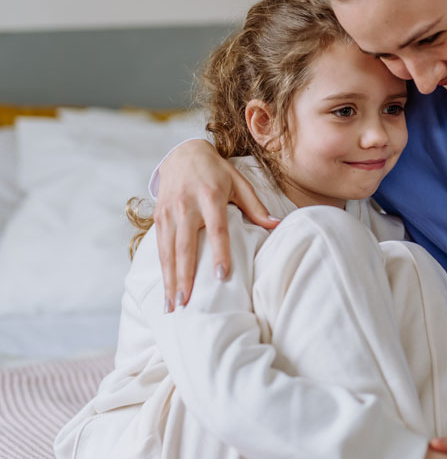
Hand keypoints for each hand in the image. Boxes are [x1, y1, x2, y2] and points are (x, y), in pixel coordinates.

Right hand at [154, 139, 278, 310]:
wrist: (183, 153)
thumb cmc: (217, 172)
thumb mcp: (239, 182)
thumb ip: (256, 206)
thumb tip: (277, 225)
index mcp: (210, 197)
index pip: (217, 230)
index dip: (219, 252)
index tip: (221, 275)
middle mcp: (186, 206)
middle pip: (186, 246)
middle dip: (184, 276)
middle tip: (187, 302)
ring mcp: (169, 212)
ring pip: (168, 251)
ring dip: (169, 280)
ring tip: (172, 305)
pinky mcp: (158, 216)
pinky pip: (159, 247)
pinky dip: (161, 270)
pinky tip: (165, 290)